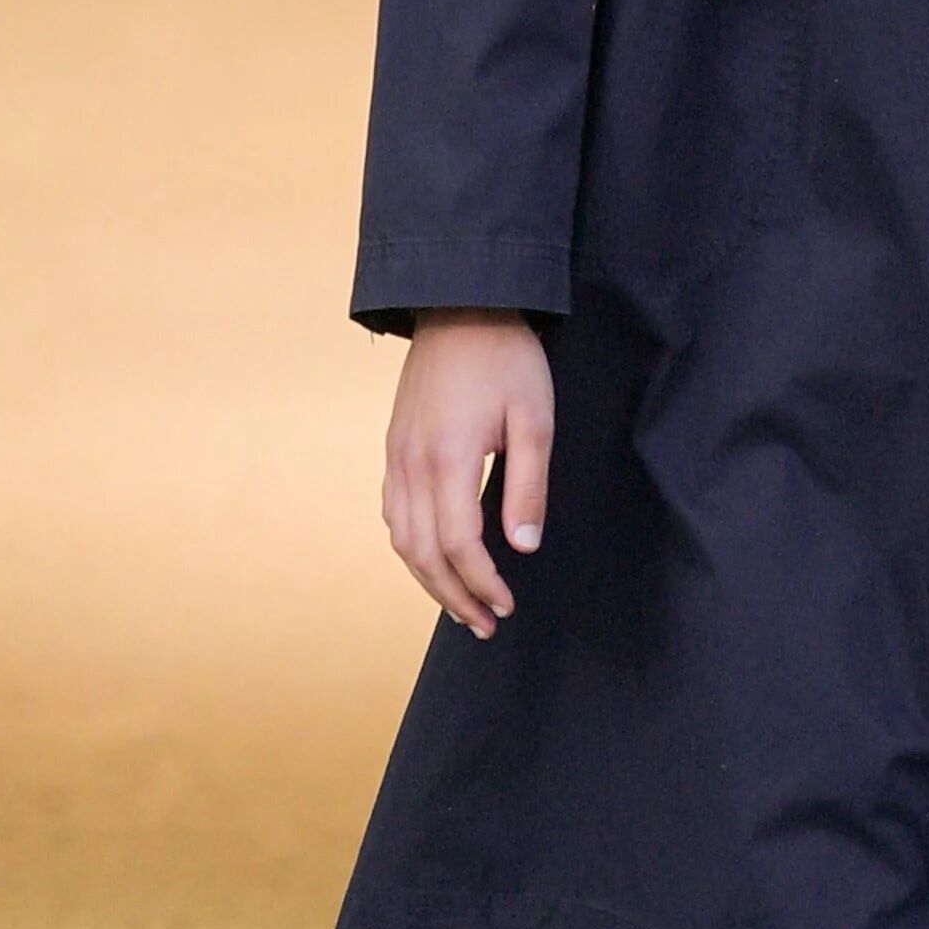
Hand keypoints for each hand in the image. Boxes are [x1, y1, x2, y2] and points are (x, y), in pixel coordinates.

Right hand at [383, 310, 554, 633]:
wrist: (460, 304)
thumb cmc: (506, 358)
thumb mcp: (534, 419)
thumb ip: (528, 486)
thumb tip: (522, 548)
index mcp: (448, 458)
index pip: (458, 545)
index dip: (481, 583)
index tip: (507, 606)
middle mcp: (411, 464)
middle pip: (422, 553)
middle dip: (453, 596)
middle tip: (485, 624)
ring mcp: (396, 456)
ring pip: (401, 538)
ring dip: (429, 579)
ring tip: (462, 606)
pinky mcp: (394, 447)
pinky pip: (394, 512)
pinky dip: (412, 548)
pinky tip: (435, 559)